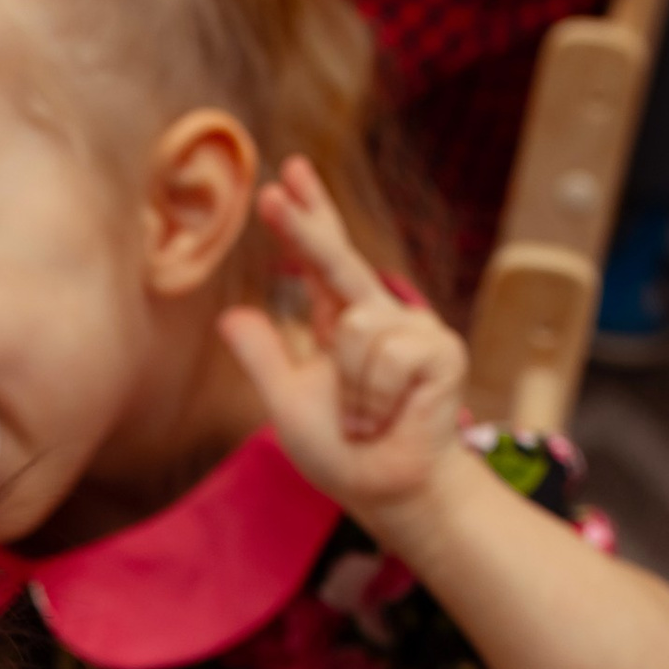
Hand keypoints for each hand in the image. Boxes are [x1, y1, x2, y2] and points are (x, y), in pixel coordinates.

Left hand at [219, 158, 466, 551]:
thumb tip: (229, 315)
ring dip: (350, 389)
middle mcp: (381, 315)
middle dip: (306, 227)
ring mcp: (414, 330)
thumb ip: (264, 358)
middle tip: (272, 192)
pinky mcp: (440, 350)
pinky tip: (386, 419)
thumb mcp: (287, 403)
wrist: (389, 491)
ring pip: (357, 328)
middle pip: (340, 260)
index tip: (288, 176)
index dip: (309, 217)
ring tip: (363, 421)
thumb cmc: (344, 452)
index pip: (324, 259)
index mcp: (344, 321)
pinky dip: (374, 399)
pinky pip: (388, 355)